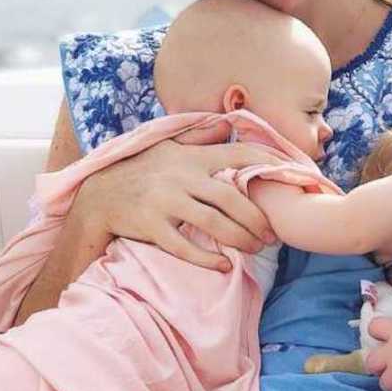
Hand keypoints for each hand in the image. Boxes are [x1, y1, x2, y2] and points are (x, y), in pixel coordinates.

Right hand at [74, 123, 280, 270]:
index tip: (293, 177)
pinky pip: (184, 246)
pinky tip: (225, 266)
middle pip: (232, 198)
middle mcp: (181, 176)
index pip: (239, 154)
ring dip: (240, 239)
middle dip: (258, 219)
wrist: (98, 196)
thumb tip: (228, 124)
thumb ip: (200, 137)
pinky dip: (207, 258)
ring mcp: (165, 202)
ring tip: (256, 249)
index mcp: (191, 157)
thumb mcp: (168, 147)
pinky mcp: (150, 226)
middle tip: (273, 235)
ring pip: (213, 224)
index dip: (269, 164)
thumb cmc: (140, 171)